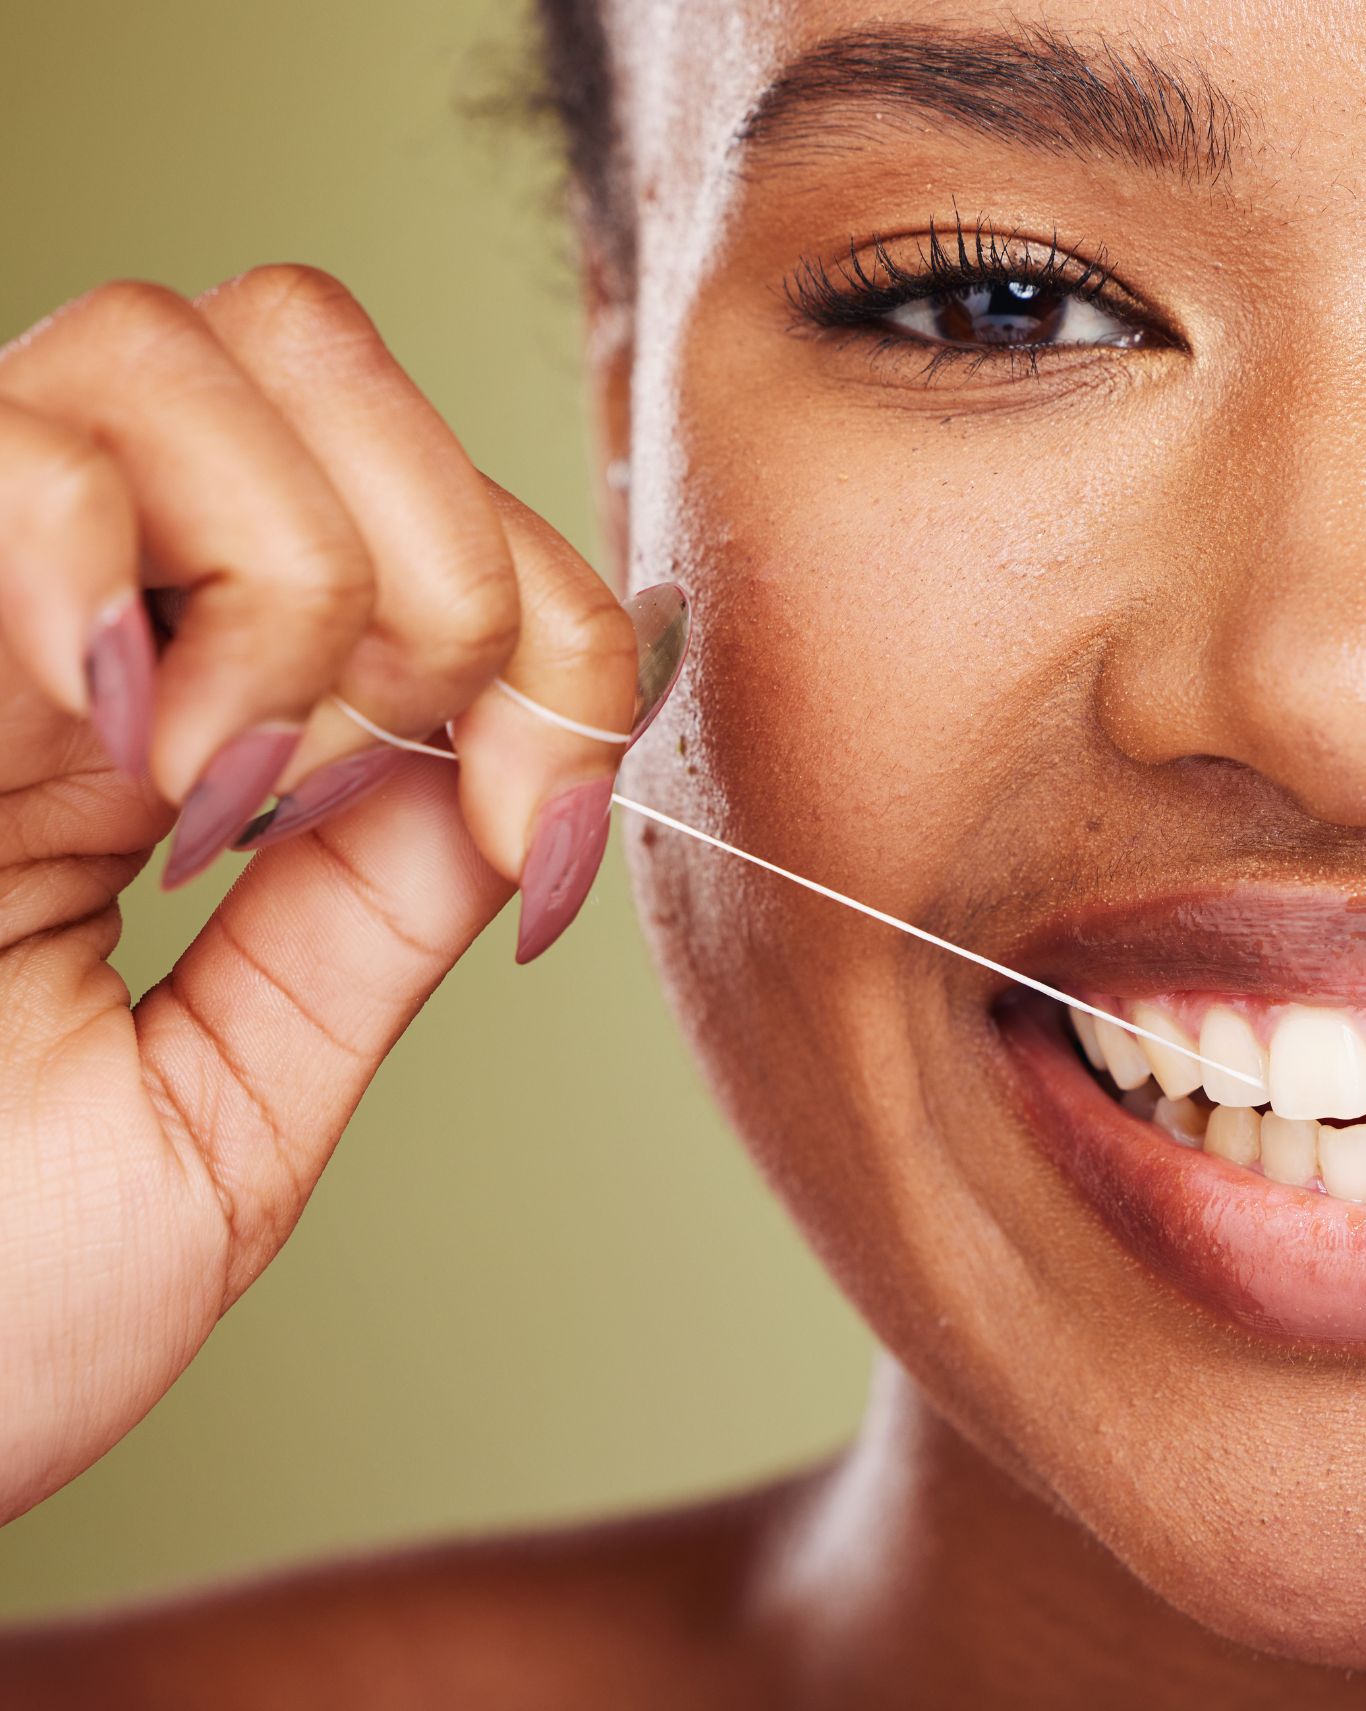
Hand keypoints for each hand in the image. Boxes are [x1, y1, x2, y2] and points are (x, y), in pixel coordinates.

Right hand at [0, 267, 673, 1523]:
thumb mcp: (232, 1106)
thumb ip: (372, 917)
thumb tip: (547, 744)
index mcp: (167, 723)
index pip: (428, 503)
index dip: (555, 633)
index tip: (539, 840)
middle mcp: (49, 625)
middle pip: (306, 345)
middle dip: (443, 559)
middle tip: (382, 783)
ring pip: (171, 352)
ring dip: (291, 573)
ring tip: (206, 800)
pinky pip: (10, 450)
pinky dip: (109, 573)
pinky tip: (113, 761)